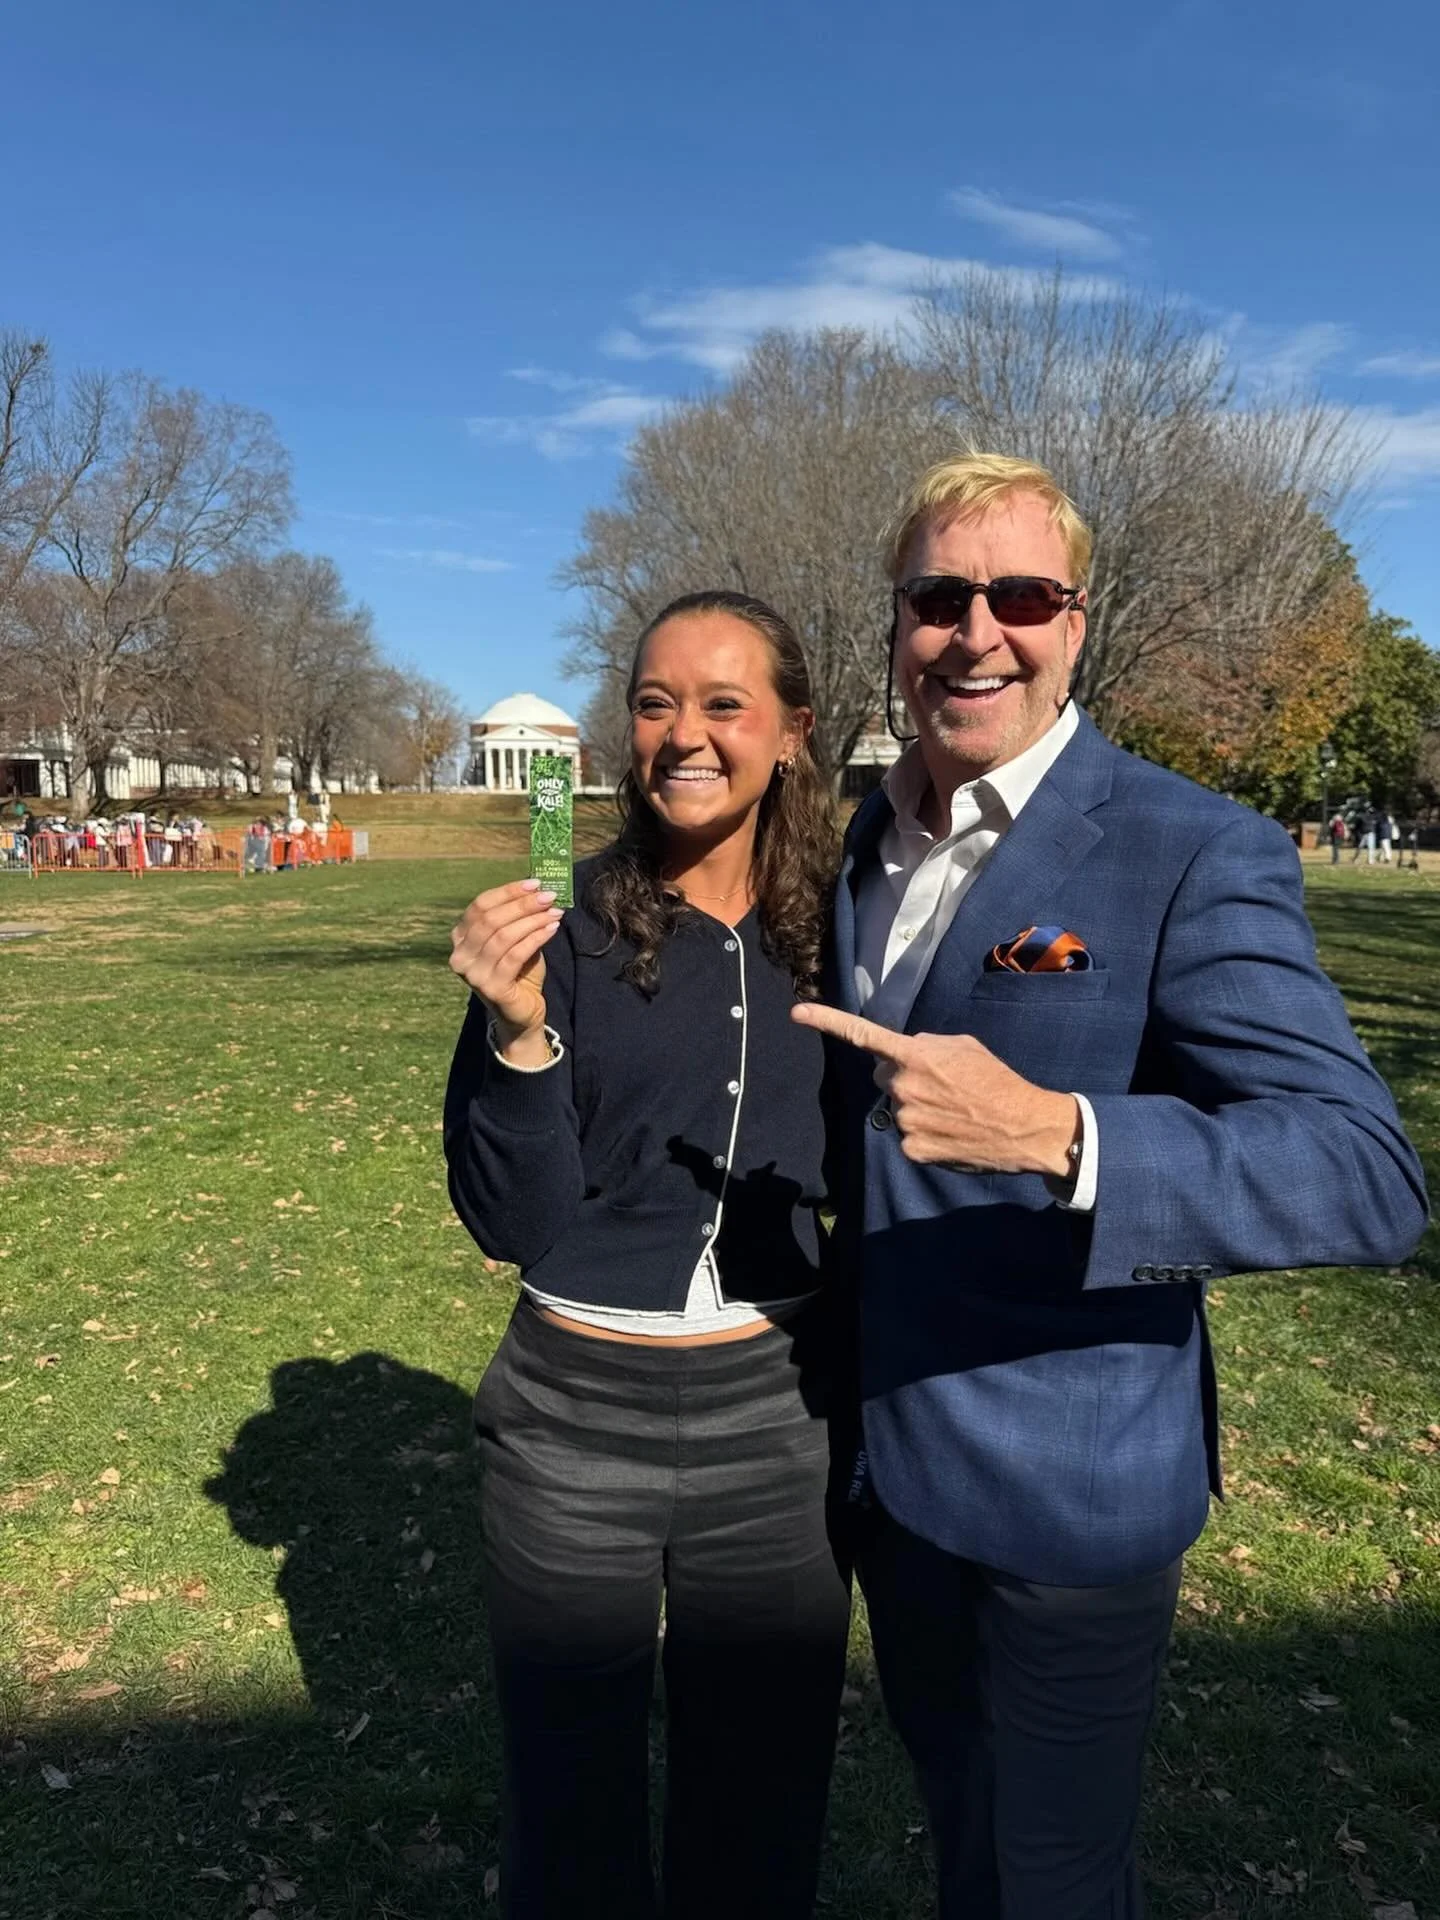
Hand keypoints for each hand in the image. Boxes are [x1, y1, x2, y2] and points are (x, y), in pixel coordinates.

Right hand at [450, 880, 562, 1051]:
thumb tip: (539, 887)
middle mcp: (460, 956)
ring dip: (533, 920)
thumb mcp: (517, 939)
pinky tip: (551, 930)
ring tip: (555, 913)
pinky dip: (535, 939)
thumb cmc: (519, 972)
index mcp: (460, 938)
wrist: (522, 1014)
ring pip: (503, 936)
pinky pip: (515, 955)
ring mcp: (473, 974)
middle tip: (550, 896)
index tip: (535, 883)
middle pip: (491, 919)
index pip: (480, 906)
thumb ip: (519, 917)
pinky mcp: (491, 988)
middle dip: (523, 905)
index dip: (508, 892)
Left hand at [792, 1003, 1078, 1177]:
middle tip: (943, 1086)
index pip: (862, 1034)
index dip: (826, 1021)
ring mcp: (905, 1119)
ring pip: (898, 1107)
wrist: (1026, 1127)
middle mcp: (903, 1086)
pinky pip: (908, 1136)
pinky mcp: (912, 1148)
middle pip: (886, 1076)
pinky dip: (925, 1135)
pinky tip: (952, 1132)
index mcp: (915, 1055)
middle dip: (905, 1077)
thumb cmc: (998, 1082)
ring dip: (918, 1107)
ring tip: (955, 1110)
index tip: (796, 1012)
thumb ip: (927, 1045)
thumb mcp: (965, 1047)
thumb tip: (905, 1054)